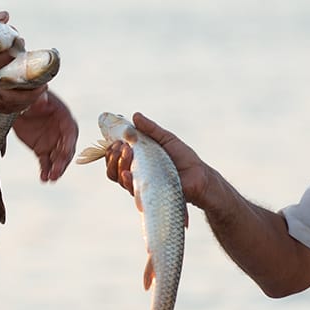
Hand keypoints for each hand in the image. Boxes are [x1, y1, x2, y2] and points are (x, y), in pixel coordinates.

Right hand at [0, 12, 44, 112]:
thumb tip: (7, 15)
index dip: (14, 55)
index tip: (24, 45)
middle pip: (9, 95)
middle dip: (29, 91)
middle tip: (44, 83)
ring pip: (6, 106)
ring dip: (25, 102)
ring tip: (39, 92)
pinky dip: (14, 108)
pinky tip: (25, 101)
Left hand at [11, 90, 77, 181]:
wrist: (18, 107)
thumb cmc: (29, 99)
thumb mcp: (34, 97)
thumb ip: (39, 99)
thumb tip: (42, 98)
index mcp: (64, 117)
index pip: (70, 132)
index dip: (68, 142)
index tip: (64, 152)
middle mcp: (61, 132)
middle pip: (66, 149)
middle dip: (62, 161)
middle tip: (56, 172)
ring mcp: (53, 142)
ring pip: (58, 159)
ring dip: (56, 169)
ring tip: (50, 178)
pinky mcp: (42, 150)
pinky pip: (46, 163)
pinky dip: (45, 171)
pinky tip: (43, 178)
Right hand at [99, 113, 214, 208]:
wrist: (198, 176)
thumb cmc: (184, 158)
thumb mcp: (166, 139)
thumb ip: (151, 129)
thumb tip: (135, 115)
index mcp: (137, 159)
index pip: (115, 155)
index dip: (111, 147)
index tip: (116, 138)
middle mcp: (135, 173)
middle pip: (112, 167)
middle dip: (112, 155)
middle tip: (122, 145)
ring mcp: (139, 184)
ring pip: (117, 177)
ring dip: (117, 163)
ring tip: (127, 151)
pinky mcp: (145, 194)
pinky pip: (129, 189)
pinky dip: (125, 179)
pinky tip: (127, 172)